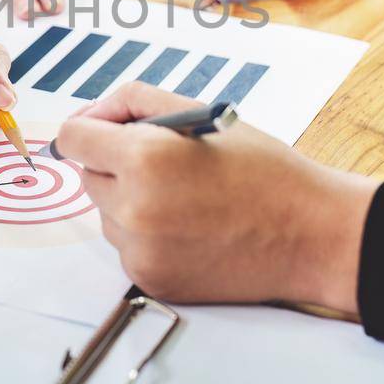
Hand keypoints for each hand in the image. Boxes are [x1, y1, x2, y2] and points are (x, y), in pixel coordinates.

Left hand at [54, 82, 379, 313]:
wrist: (310, 234)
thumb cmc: (263, 170)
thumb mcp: (200, 112)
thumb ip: (134, 102)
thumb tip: (90, 117)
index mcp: (144, 159)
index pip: (72, 138)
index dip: (91, 129)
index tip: (106, 133)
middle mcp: (134, 209)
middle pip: (88, 177)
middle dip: (117, 166)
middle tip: (168, 165)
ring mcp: (141, 251)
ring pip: (107, 216)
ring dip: (131, 203)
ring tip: (187, 199)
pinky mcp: (151, 280)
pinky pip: (128, 248)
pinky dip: (148, 237)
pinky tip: (191, 229)